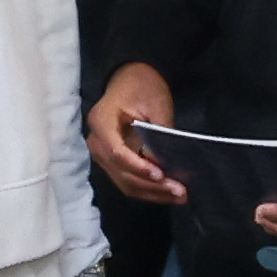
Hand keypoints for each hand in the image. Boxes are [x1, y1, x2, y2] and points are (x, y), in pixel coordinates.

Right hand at [83, 64, 182, 206]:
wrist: (130, 80)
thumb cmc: (142, 85)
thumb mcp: (155, 103)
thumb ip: (159, 133)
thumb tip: (165, 163)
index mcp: (101, 121)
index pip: (116, 152)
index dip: (137, 166)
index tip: (160, 174)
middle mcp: (96, 141)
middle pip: (121, 172)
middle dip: (151, 185)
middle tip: (180, 191)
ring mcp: (102, 154)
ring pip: (124, 182)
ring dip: (152, 193)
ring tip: (179, 196)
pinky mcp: (113, 162)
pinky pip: (127, 181)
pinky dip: (147, 190)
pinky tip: (167, 193)